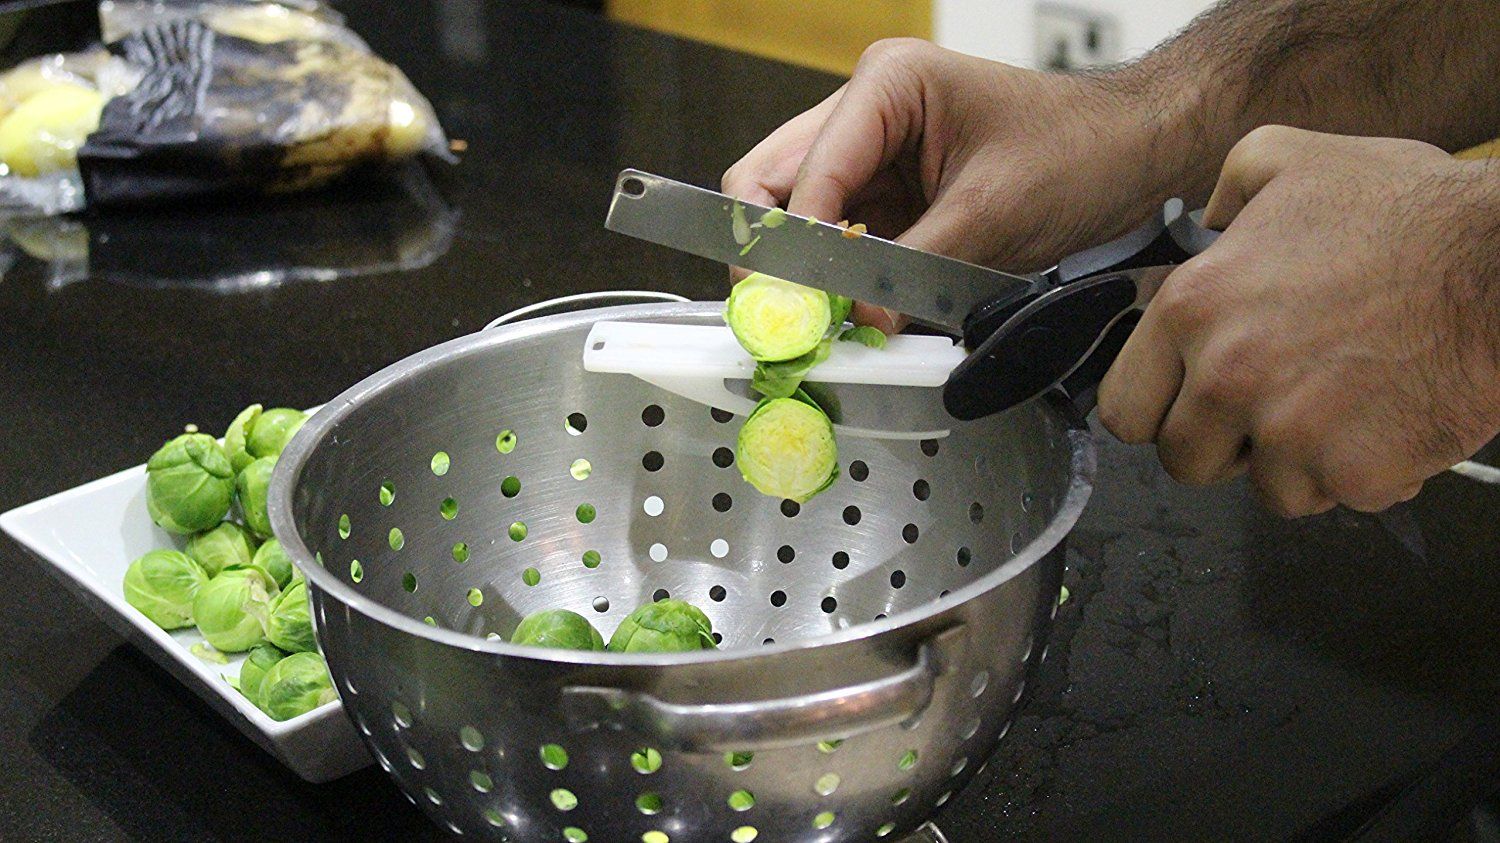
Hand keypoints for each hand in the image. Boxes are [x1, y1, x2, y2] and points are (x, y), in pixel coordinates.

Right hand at [721, 39, 1187, 331]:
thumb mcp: (993, 214)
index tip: (797, 306)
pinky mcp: (888, 194)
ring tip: (821, 319)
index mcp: (887, 84)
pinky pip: (839, 238)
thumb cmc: (1081, 150)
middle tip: (782, 317)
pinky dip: (840, 277)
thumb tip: (857, 318)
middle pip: (772, 184)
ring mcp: (872, 152)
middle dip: (774, 254)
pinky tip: (853, 309)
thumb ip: (913, 267)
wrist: (1136, 154)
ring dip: (805, 269)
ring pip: (796, 215)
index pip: (803, 172)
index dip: (794, 246)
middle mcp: (865, 110)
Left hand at [1097, 126, 1499, 515]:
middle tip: (1271, 406)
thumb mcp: (1289, 160)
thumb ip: (1226, 194)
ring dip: (1296, 460)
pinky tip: (1386, 418)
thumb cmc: (1411, 215)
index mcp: (1194, 309)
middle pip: (1182, 460)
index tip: (1186, 403)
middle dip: (1223, 444)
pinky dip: (1361, 473)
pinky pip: (1335, 498)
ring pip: (1262, 488)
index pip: (1123, 407)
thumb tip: (1205, 224)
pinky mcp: (1350, 472)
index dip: (1158, 408)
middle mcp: (1226, 376)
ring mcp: (1287, 431)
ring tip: (1341, 402)